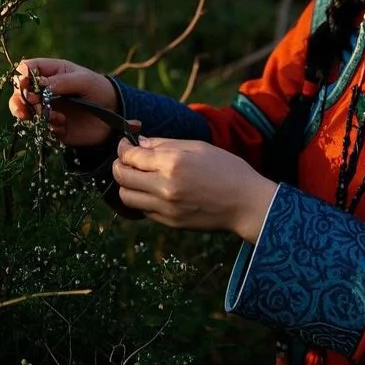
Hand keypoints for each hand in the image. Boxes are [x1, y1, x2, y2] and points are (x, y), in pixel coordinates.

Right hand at [8, 57, 140, 146]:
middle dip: (20, 100)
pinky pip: (39, 128)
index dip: (22, 76)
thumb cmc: (100, 90)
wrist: (115, 115)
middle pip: (18, 92)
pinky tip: (63, 124)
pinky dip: (47, 127)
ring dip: (32, 115)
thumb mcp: (85, 81)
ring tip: (51, 117)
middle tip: (32, 105)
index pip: (26, 68)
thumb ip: (62, 81)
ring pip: (24, 112)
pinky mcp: (51, 126)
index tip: (26, 85)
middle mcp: (44, 90)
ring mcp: (46, 108)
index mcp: (52, 72)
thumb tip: (39, 85)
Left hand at [113, 138, 277, 243]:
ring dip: (126, 185)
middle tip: (125, 159)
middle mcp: (165, 187)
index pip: (131, 156)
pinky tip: (152, 190)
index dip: (123, 148)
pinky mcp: (169, 222)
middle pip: (123, 177)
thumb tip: (139, 142)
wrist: (246, 203)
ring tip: (136, 176)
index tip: (125, 144)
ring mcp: (166, 208)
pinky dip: (141, 199)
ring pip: (127, 197)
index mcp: (173, 163)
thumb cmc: (227, 169)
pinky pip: (143, 210)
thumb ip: (165, 144)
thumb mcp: (198, 147)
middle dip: (119, 165)